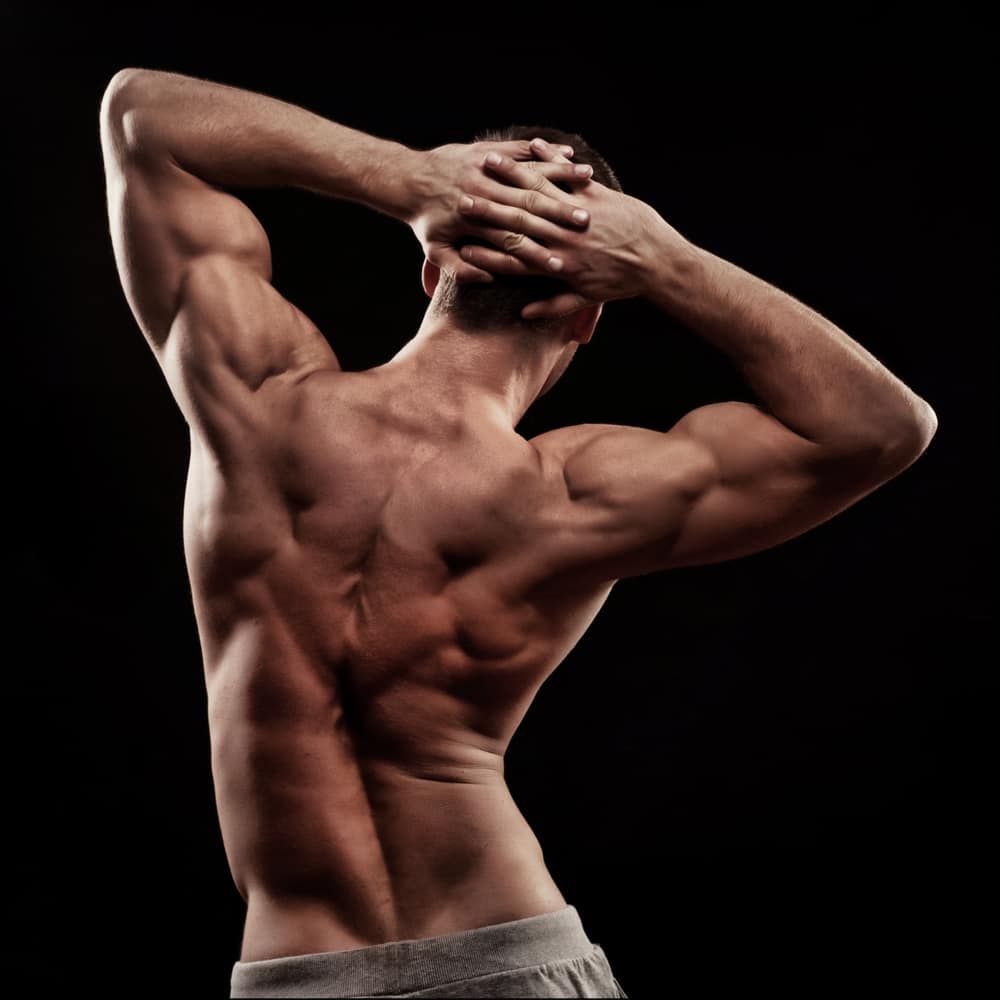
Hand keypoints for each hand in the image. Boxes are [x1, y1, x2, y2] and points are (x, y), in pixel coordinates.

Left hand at [408, 138, 594, 282]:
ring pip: (530, 175)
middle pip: (528, 207)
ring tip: (589, 182)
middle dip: (559, 214)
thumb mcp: (436, 251)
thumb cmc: (426, 221)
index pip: (512, 242)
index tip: (562, 264)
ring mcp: (487, 170)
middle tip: (587, 224)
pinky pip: (524, 151)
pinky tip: (573, 158)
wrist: (408, 180)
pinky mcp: (490, 152)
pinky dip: (549, 154)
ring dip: (561, 177)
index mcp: (475, 223)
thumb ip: (460, 270)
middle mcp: (484, 194)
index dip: (537, 254)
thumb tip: (486, 281)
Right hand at [457, 154, 674, 318]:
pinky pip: (566, 173)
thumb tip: (523, 315)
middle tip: (461, 199)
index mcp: (558, 265)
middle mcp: (564, 238)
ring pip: (539, 192)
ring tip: (487, 162)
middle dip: (488, 210)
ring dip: (512, 175)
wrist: (658, 261)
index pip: (514, 261)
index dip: (487, 257)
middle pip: (518, 222)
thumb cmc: (622, 283)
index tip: (463, 251)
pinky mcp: (595, 195)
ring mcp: (578, 214)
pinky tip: (532, 144)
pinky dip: (550, 158)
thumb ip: (553, 306)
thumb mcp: (586, 299)